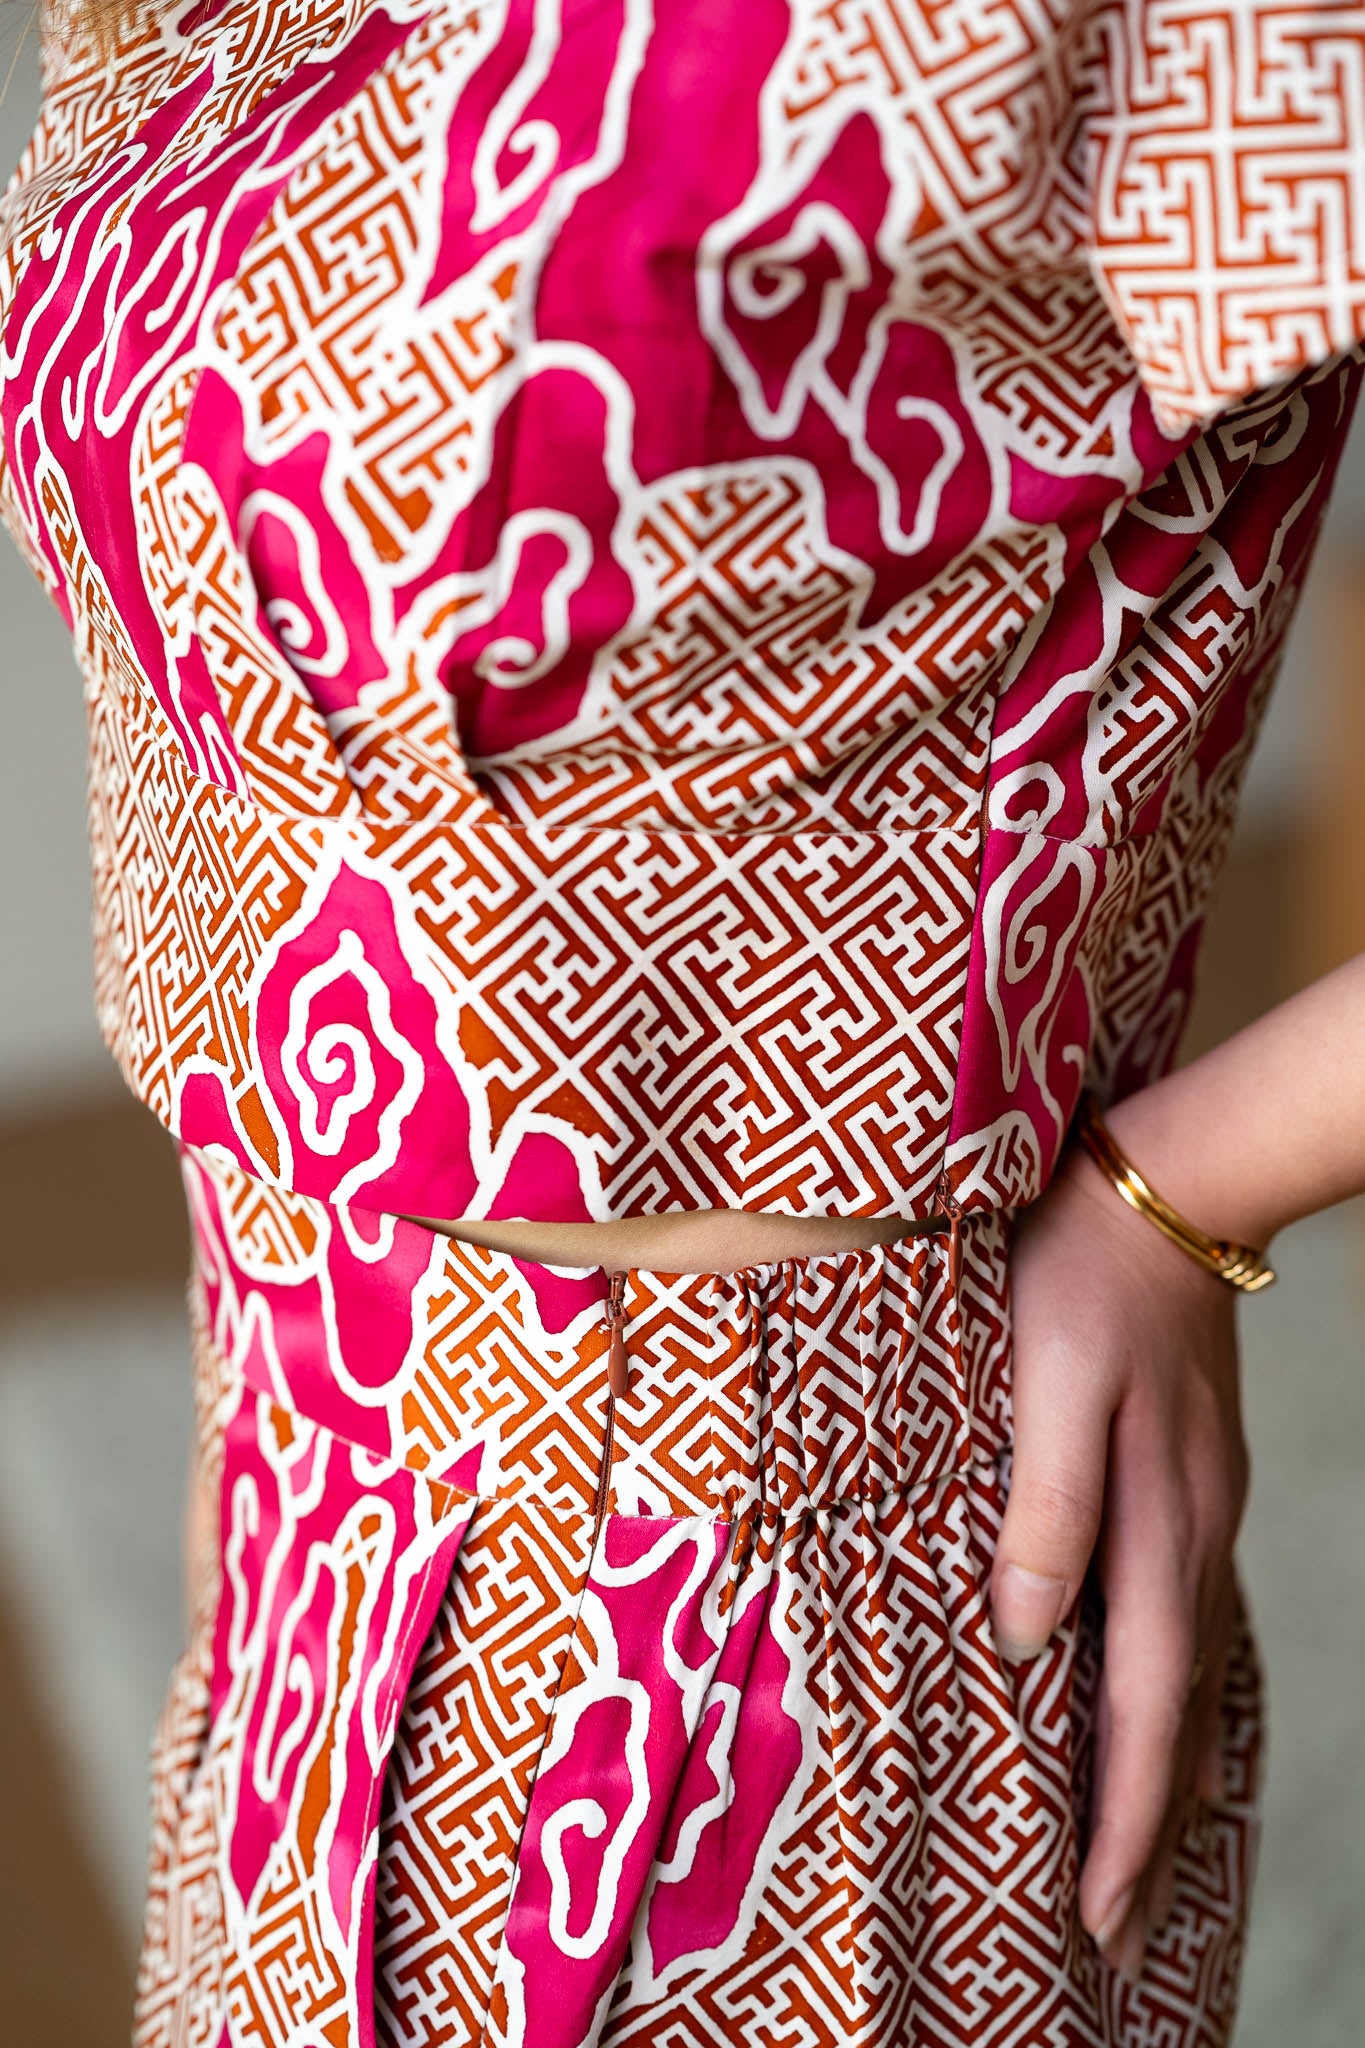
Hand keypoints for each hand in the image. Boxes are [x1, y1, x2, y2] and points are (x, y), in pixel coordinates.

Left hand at [990, 1131, 1251, 1981]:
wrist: (1164, 1191)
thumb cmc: (1078, 1280)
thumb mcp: (1047, 1385)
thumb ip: (1043, 1509)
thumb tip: (1024, 1634)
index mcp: (1153, 1526)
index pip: (1141, 1707)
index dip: (1122, 1815)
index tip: (1100, 1911)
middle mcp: (1191, 1535)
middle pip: (1177, 1713)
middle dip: (1148, 1826)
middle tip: (1119, 1928)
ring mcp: (1202, 1508)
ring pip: (1191, 1671)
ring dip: (1171, 1770)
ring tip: (1150, 1850)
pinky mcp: (1192, 1479)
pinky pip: (1190, 1616)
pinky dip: (1182, 1691)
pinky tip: (1170, 1705)